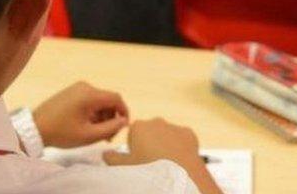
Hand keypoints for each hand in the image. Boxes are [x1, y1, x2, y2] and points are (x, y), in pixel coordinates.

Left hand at [32, 81, 128, 147]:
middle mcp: (85, 87)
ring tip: (97, 134)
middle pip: (107, 100)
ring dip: (102, 116)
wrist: (34, 128)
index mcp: (90, 94)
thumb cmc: (62, 132)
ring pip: (98, 101)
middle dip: (111, 117)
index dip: (124, 112)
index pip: (116, 98)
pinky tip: (87, 126)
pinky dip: (93, 112)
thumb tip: (124, 121)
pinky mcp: (70, 92)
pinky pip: (89, 100)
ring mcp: (76, 88)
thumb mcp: (89, 135)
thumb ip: (110, 128)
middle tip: (108, 136)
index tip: (123, 127)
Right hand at [104, 118, 222, 193]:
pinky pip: (182, 140)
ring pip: (167, 135)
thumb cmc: (148, 169)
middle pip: (151, 132)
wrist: (176, 175)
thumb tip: (106, 154)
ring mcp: (174, 127)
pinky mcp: (190, 134)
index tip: (137, 160)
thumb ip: (112, 158)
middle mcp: (157, 122)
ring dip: (166, 146)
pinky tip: (178, 161)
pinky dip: (181, 147)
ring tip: (166, 164)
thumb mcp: (123, 167)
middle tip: (151, 163)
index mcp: (139, 127)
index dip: (134, 148)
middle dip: (150, 144)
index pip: (133, 134)